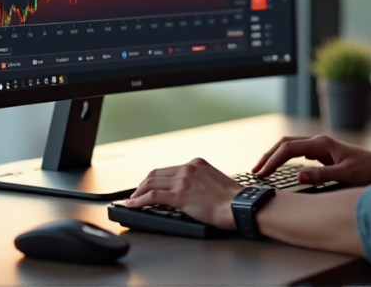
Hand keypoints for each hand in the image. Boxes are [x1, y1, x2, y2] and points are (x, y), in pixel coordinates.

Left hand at [125, 158, 240, 229]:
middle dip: (143, 184)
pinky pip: (152, 196)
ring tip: (131, 200)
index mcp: (197, 164)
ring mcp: (182, 181)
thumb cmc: (232, 199)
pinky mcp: (179, 196)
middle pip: (156, 173)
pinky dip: (138, 201)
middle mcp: (188, 168)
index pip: (170, 169)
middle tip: (136, 193)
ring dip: (137, 192)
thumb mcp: (215, 181)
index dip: (156, 178)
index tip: (150, 185)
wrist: (238, 205)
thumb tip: (190, 192)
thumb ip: (201, 181)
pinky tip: (132, 205)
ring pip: (150, 183)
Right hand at [252, 135, 370, 186]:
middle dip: (268, 155)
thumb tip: (298, 176)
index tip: (261, 173)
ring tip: (262, 169)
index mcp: (321, 143)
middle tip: (255, 171)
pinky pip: (298, 154)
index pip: (288, 148)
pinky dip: (285, 159)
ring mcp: (321, 147)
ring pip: (290, 147)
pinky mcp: (323, 155)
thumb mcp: (344, 174)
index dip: (272, 160)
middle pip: (285, 143)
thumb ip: (321, 175)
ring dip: (275, 156)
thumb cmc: (368, 170)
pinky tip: (280, 169)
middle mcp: (319, 142)